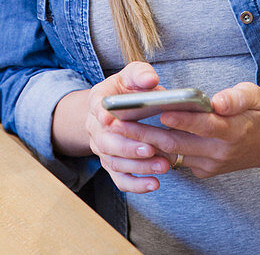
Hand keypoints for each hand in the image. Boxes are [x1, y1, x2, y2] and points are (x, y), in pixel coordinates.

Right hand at [86, 62, 171, 192]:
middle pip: (106, 141)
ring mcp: (102, 148)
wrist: (117, 109)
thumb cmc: (128, 89)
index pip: (96, 106)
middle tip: (151, 148)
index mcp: (98, 100)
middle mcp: (95, 127)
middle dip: (129, 147)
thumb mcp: (132, 75)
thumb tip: (150, 79)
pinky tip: (155, 184)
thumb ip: (140, 74)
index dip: (102, 114)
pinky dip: (136, 185)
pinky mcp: (113, 165)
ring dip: (138, 166)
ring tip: (163, 165)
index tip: (110, 120)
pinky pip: (120, 180)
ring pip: (114, 162)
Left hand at [108, 81, 259, 178]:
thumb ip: (235, 98)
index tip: (158, 111)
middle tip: (119, 122)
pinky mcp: (206, 170)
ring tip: (119, 130)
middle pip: (179, 143)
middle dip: (146, 134)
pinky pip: (178, 161)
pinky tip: (137, 140)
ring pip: (173, 154)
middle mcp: (220, 151)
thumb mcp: (255, 95)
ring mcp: (211, 164)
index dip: (181, 119)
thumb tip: (217, 101)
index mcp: (232, 129)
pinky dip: (158, 151)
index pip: (203, 125)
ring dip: (146, 144)